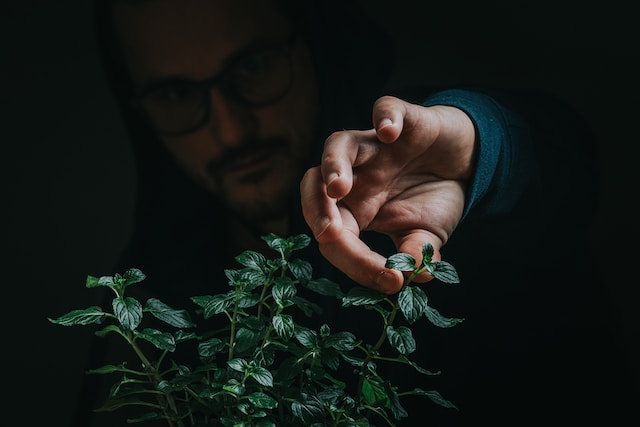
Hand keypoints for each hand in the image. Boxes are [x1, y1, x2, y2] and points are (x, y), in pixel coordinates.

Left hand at [300, 95, 476, 293]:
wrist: (463, 162)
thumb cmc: (433, 197)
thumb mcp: (428, 235)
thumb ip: (415, 253)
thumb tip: (409, 276)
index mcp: (354, 208)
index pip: (336, 235)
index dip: (355, 260)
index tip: (389, 280)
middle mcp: (356, 176)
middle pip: (314, 185)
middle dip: (315, 209)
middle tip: (328, 233)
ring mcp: (376, 146)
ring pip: (337, 144)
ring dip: (333, 165)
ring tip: (338, 189)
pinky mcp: (404, 120)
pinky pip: (386, 109)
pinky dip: (386, 117)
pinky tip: (390, 134)